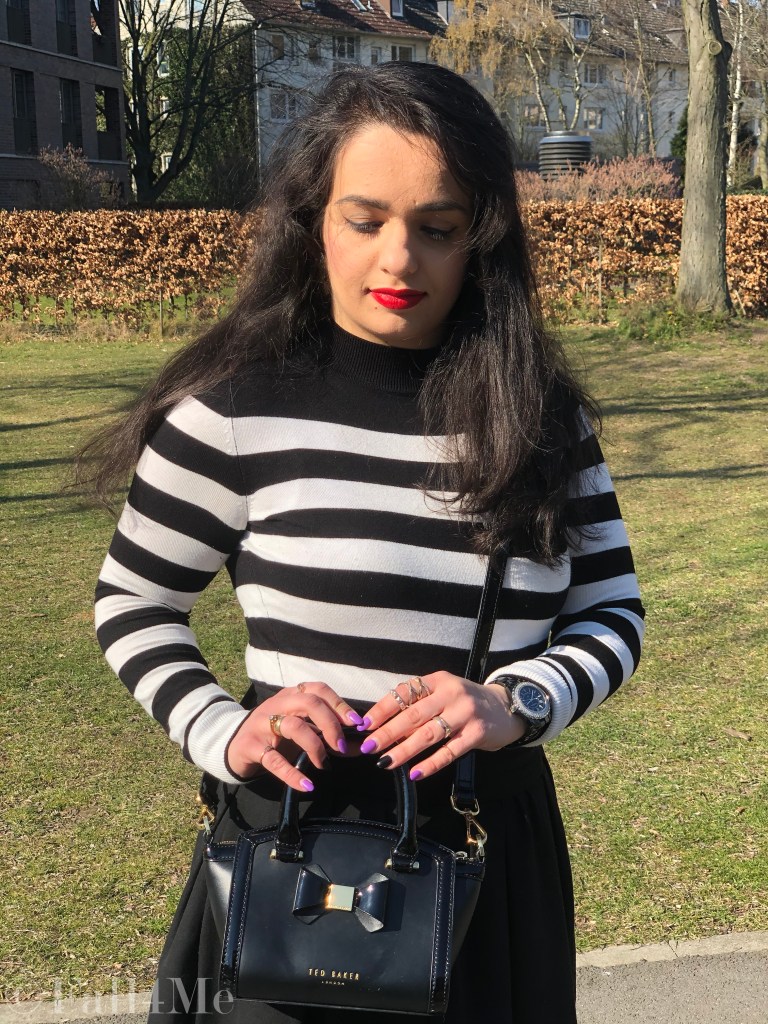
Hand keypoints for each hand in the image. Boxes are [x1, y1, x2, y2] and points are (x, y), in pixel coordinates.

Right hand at [227, 682, 364, 791]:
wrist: (235, 747)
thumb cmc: (275, 738)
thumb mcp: (303, 733)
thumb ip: (332, 739)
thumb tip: (362, 746)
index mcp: (292, 696)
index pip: (319, 690)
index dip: (340, 705)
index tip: (357, 724)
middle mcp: (278, 704)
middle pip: (309, 702)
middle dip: (331, 723)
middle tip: (341, 746)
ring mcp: (262, 724)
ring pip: (293, 726)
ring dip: (315, 746)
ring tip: (324, 764)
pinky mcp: (251, 746)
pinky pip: (274, 760)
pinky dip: (292, 774)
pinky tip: (307, 785)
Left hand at [357, 673, 525, 780]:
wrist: (506, 708)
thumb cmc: (466, 702)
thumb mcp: (444, 692)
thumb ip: (420, 704)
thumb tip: (384, 726)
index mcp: (438, 680)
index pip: (404, 693)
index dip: (382, 709)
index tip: (365, 725)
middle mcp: (451, 693)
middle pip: (413, 715)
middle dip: (387, 732)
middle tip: (369, 747)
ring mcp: (465, 713)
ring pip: (428, 735)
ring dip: (404, 750)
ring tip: (386, 762)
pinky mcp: (477, 733)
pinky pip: (449, 752)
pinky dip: (430, 764)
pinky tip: (415, 773)